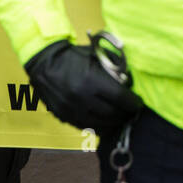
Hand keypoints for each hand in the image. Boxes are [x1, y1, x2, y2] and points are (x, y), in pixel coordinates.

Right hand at [24, 39, 141, 137]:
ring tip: (120, 116)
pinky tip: (105, 120)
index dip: (133, 102)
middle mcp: (81, 98)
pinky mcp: (64, 117)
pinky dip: (99, 125)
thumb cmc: (73, 56)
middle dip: (125, 113)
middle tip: (131, 111)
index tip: (138, 103)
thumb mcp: (97, 56)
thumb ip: (115, 68)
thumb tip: (129, 83)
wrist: (44, 62)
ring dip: (114, 122)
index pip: (120, 98)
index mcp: (91, 80)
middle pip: (112, 113)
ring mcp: (72, 110)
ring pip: (101, 124)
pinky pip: (86, 127)